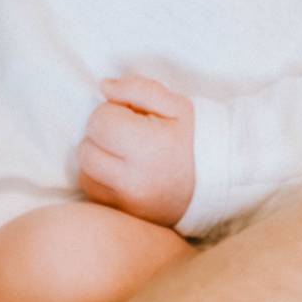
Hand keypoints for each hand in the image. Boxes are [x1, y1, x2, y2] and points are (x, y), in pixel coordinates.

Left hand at [78, 76, 195, 227]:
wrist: (217, 182)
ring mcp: (125, 202)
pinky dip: (99, 178)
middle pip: (87, 148)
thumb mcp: (177, 105)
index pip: (101, 120)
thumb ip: (138, 89)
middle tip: (126, 133)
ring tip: (123, 153)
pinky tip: (120, 171)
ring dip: (97, 157)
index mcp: (149, 146)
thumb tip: (103, 86)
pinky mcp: (121, 215)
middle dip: (102, 134)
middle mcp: (133, 179)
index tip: (131, 115)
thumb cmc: (195, 138)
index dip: (112, 111)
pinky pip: (91, 192)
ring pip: (84, 172)